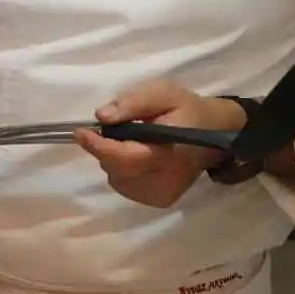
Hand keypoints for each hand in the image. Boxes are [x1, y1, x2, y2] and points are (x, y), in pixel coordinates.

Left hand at [74, 80, 248, 208]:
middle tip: (115, 128)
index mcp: (171, 150)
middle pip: (118, 169)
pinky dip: (122, 170)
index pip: (128, 157)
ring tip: (132, 142)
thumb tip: (102, 116)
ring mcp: (163, 194)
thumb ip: (133, 103)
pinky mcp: (160, 200)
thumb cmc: (184, 110)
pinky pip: (125, 186)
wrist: (213, 133)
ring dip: (114, 159)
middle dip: (107, 148)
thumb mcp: (162, 93)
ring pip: (118, 179)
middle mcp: (167, 179)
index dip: (100, 146)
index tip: (81, 132)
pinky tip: (137, 157)